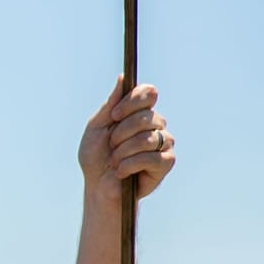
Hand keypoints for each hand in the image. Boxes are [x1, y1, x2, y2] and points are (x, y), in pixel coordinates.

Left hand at [79, 76, 173, 206]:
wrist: (97, 186)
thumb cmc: (96, 156)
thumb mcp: (97, 127)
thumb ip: (110, 104)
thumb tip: (123, 78)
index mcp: (140, 113)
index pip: (149, 93)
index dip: (132, 102)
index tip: (114, 115)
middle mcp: (156, 125)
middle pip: (146, 116)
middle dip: (121, 133)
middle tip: (111, 145)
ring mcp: (164, 143)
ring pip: (147, 138)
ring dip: (122, 152)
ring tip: (115, 161)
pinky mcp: (167, 162)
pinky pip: (151, 157)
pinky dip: (129, 165)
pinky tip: (122, 172)